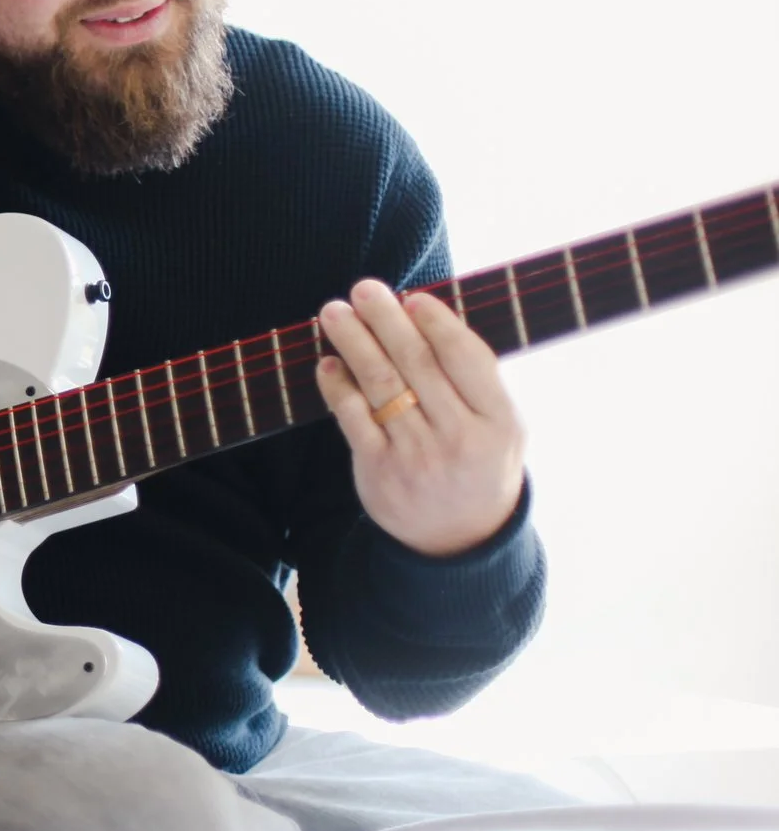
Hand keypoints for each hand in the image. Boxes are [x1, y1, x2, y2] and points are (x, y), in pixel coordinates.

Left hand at [317, 279, 525, 557]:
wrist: (458, 541)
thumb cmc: (479, 466)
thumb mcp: (503, 428)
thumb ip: (478, 381)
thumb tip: (430, 318)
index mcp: (500, 422)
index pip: (467, 359)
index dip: (438, 323)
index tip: (413, 298)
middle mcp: (460, 437)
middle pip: (417, 364)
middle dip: (387, 320)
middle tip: (364, 290)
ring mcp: (417, 455)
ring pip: (381, 385)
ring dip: (354, 343)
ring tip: (334, 313)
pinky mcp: (379, 471)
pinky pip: (353, 418)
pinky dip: (337, 386)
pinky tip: (328, 363)